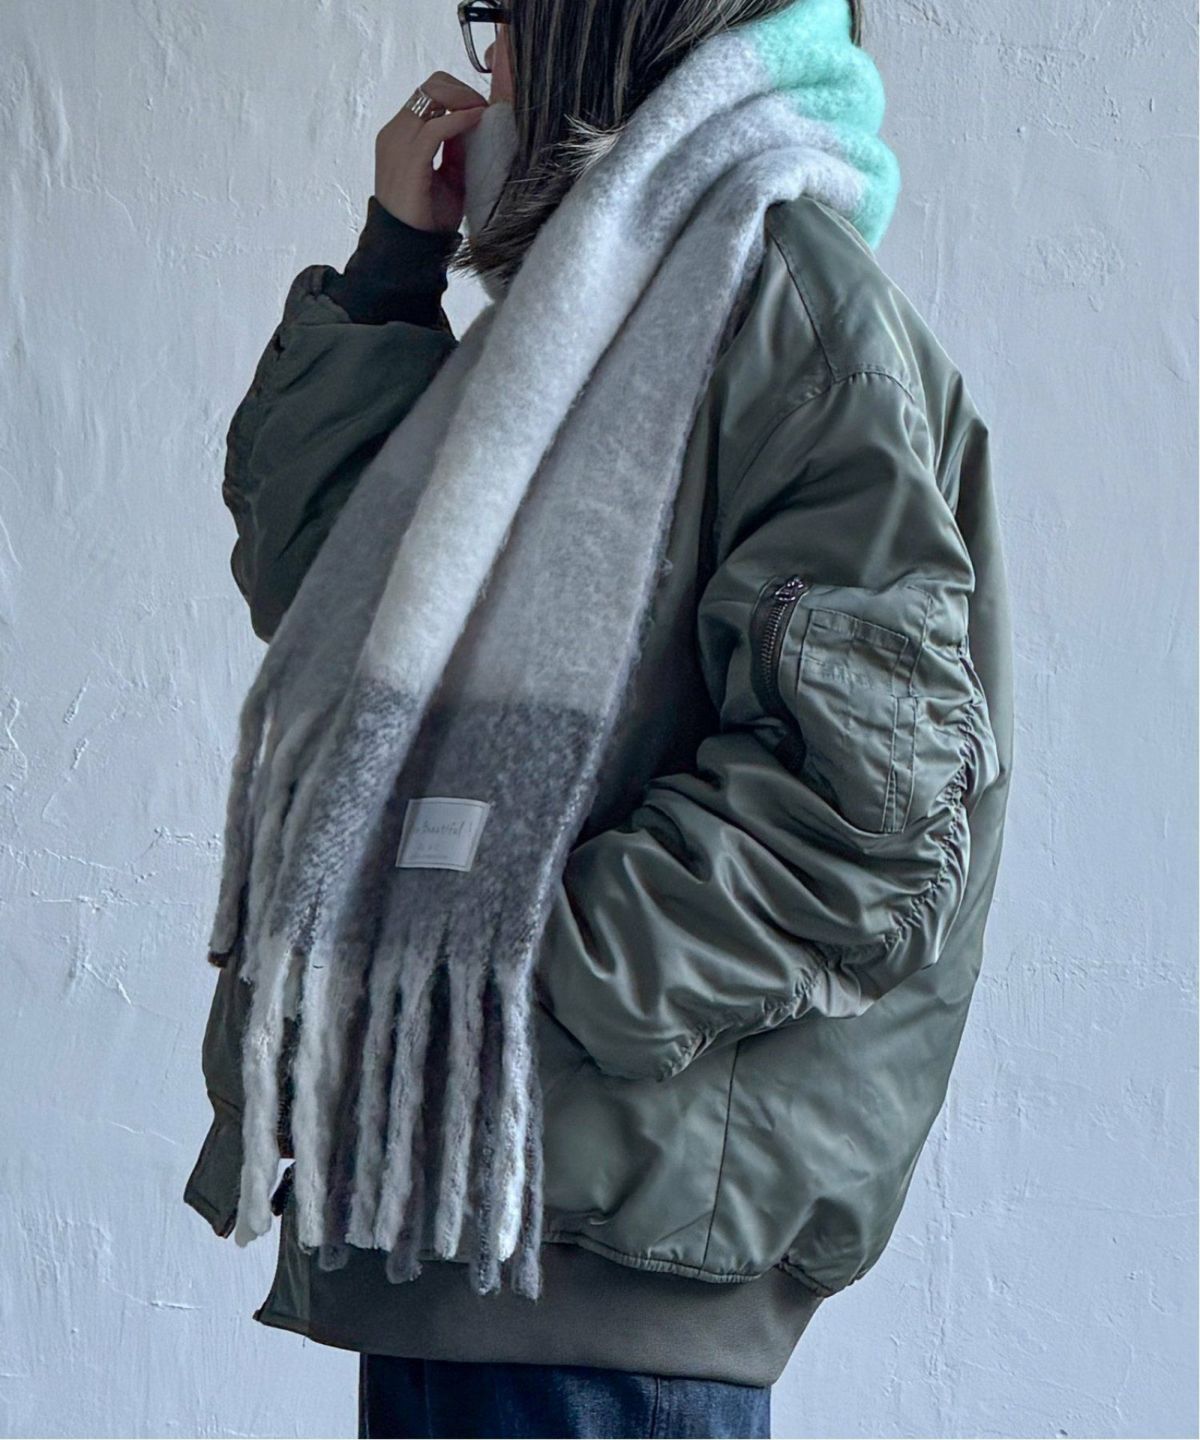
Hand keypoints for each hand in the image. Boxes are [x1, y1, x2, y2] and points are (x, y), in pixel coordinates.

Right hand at [374, 71, 488, 233]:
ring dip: (464, 99)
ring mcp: (398, 142)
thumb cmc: (427, 216)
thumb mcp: (448, 175)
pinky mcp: (409, 158)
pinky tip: (479, 121)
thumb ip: (456, 148)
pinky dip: (461, 118)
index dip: (458, 93)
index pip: (429, 93)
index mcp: (400, 134)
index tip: (481, 108)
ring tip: (484, 115)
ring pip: (433, 95)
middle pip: (432, 85)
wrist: (408, 247)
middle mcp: (395, 132)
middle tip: (484, 109)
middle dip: (463, 91)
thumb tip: (476, 124)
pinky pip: (438, 125)